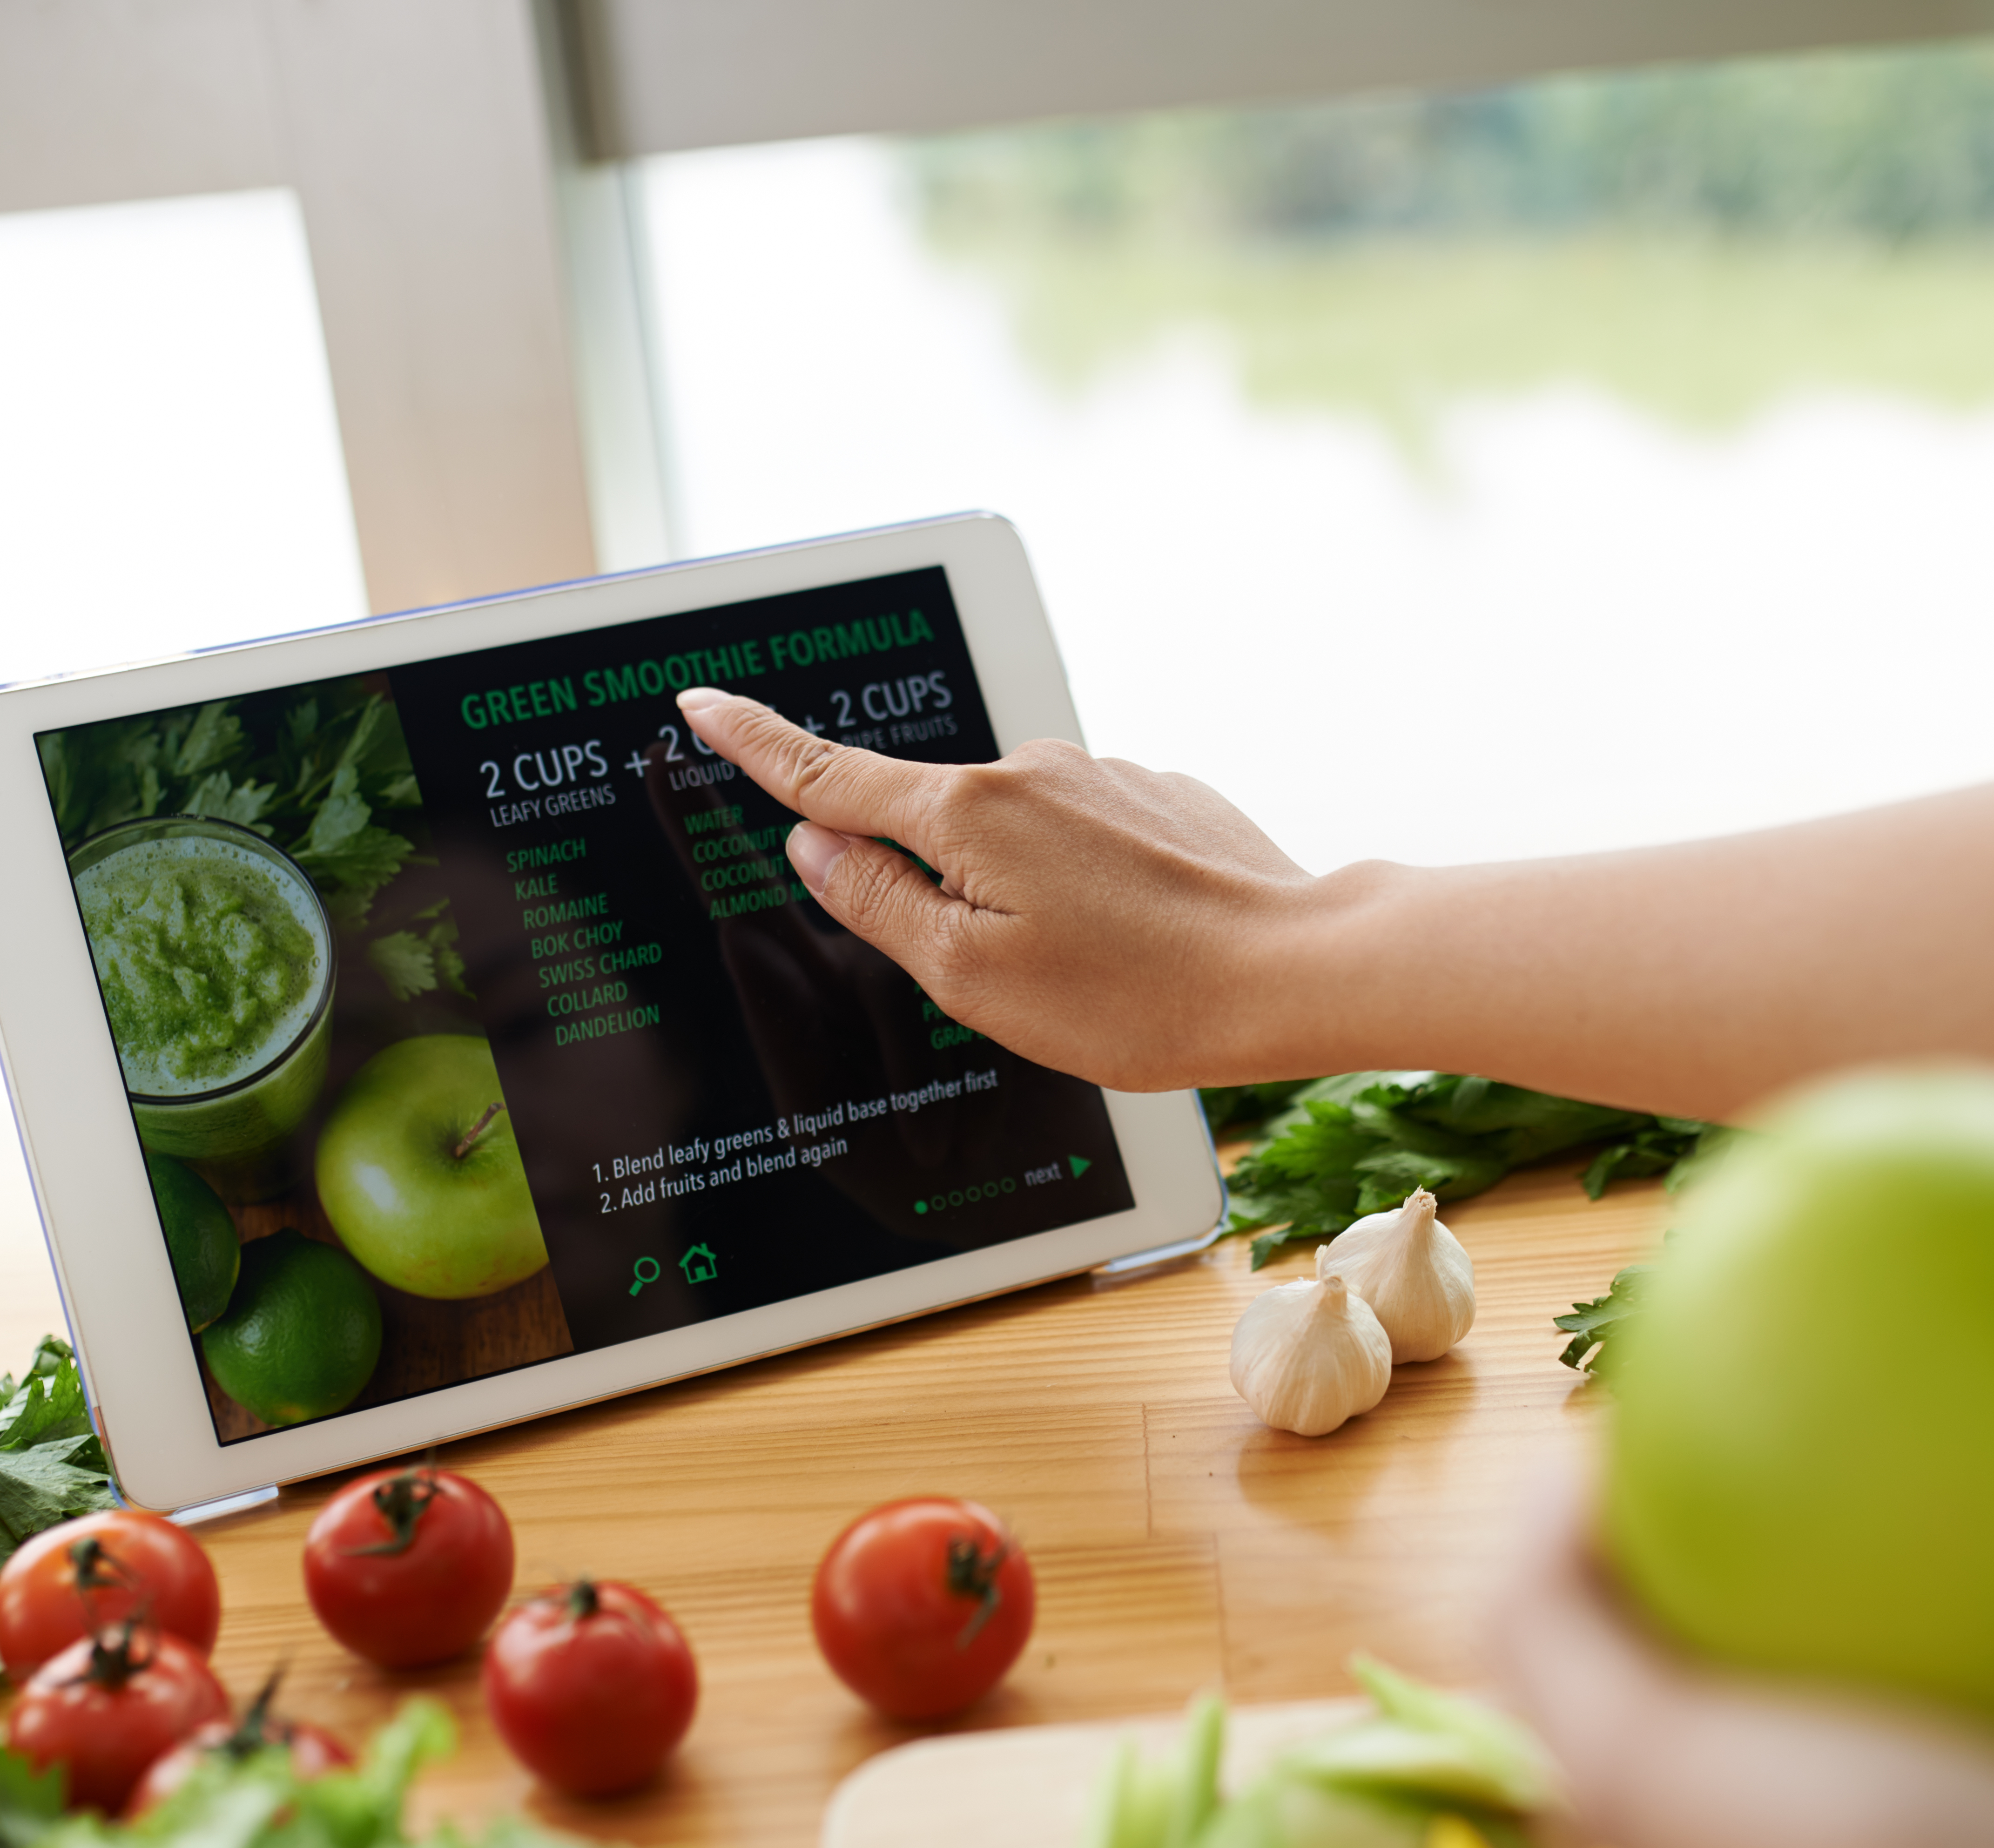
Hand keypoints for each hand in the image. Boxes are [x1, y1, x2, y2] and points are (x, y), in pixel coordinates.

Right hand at [672, 688, 1321, 1090]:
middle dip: (943, 893)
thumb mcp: (971, 978)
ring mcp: (1098, 776)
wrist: (1290, 971)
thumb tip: (816, 847)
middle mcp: (1028, 771)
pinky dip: (1087, 893)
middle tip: (1021, 980)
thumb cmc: (1135, 996)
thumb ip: (878, 903)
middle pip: (932, 825)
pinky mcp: (1153, 796)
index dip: (756, 745)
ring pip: (1014, 841)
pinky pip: (1083, 842)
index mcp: (967, 812)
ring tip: (1097, 976)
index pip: (829, 775)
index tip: (703, 705)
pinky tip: (1138, 945)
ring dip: (1026, 901)